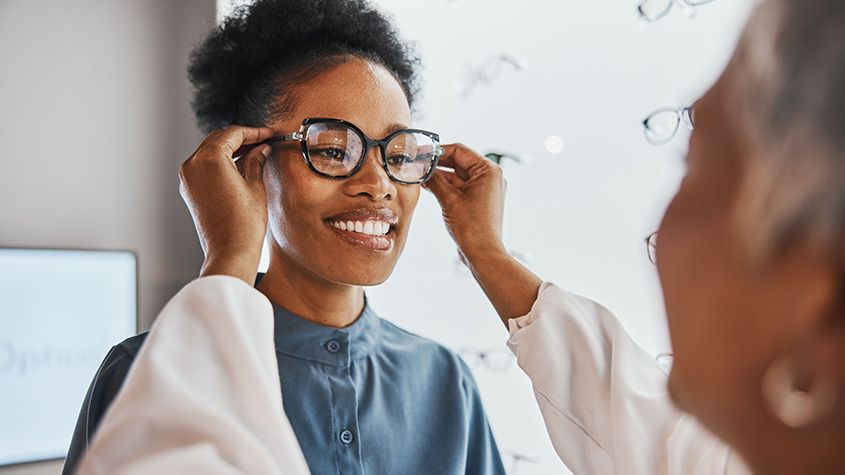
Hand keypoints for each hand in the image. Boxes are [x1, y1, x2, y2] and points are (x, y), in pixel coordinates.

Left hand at [178, 126, 275, 283]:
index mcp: (209, 159)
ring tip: (254, 152)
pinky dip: (220, 162)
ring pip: (209, 151)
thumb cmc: (244, 223)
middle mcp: (193, 164)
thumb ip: (256, 161)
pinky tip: (239, 166)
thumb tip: (262, 149)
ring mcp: (188, 178)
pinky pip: (204, 166)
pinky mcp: (189, 190)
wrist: (230, 251)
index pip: (233, 134)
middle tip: (263, 141)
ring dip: (230, 149)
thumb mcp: (255, 186)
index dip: (254, 132)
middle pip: (218, 139)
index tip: (268, 134)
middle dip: (241, 138)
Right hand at [424, 143, 541, 322]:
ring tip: (419, 175)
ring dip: (439, 175)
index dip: (436, 150)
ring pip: (457, 175)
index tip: (419, 152)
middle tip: (416, 164)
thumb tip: (422, 167)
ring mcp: (485, 189)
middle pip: (458, 161)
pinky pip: (460, 187)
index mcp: (488, 171)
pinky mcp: (479, 201)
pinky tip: (428, 186)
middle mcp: (490, 177)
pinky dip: (445, 186)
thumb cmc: (472, 228)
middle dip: (436, 163)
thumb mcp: (448, 199)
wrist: (482, 253)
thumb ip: (434, 179)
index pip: (459, 150)